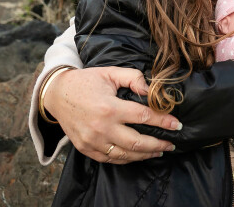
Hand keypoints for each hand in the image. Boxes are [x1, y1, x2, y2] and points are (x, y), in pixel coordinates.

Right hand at [42, 66, 179, 163]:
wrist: (57, 95)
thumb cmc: (86, 82)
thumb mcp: (110, 73)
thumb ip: (133, 78)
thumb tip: (151, 90)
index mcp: (110, 108)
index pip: (144, 117)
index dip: (163, 121)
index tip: (176, 125)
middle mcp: (102, 128)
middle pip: (138, 142)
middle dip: (158, 144)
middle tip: (171, 143)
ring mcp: (93, 141)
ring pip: (126, 155)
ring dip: (146, 154)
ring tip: (159, 150)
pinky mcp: (87, 149)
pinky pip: (111, 159)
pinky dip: (128, 159)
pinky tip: (138, 154)